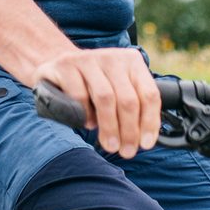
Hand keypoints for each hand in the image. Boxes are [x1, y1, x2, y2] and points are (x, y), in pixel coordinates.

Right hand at [32, 47, 161, 157]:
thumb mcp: (118, 89)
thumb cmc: (94, 85)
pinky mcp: (66, 65)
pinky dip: (85, 114)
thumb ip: (134, 107)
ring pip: (105, 98)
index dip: (150, 122)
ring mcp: (88, 59)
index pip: (149, 94)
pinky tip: (87, 123)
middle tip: (126, 151)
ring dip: (109, 127)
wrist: (59, 68)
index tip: (145, 144)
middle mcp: (112, 57)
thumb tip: (145, 139)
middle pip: (128, 99)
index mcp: (132, 61)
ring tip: (110, 145)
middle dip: (129, 131)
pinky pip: (79, 95)